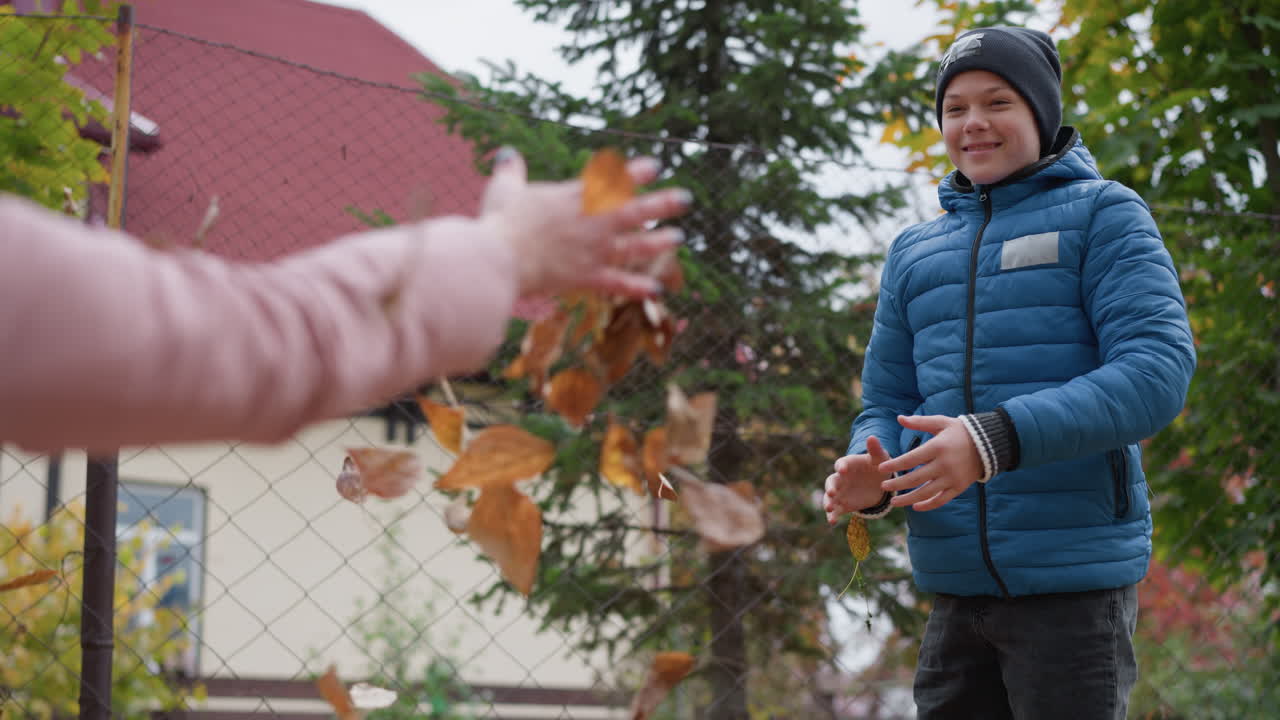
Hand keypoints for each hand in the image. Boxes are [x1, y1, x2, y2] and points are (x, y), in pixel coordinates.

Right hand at [479, 148, 690, 297]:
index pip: (612, 180)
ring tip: (679, 238)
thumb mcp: (504, 189)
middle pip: (635, 210)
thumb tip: (507, 154)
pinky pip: (618, 282)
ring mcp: (593, 250)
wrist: (500, 258)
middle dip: (663, 203)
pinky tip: (656, 289)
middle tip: (686, 199)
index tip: (656, 167)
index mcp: (574, 197)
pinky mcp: (587, 277)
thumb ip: (511, 171)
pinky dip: (637, 286)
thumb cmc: (500, 221)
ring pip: (634, 245)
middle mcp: (592, 222)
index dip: (636, 173)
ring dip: (659, 242)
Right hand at [823, 436, 893, 523]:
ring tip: (829, 509)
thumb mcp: (881, 459)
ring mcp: (840, 492)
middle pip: (831, 481)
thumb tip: (872, 436)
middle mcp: (841, 478)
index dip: (841, 467)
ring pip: (829, 497)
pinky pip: (835, 510)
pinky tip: (832, 522)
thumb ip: (875, 450)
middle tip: (833, 492)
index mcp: (848, 464)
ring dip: (828, 502)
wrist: (879, 484)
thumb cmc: (879, 467)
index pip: (841, 464)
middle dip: (831, 487)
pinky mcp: (843, 505)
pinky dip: (832, 516)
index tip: (843, 470)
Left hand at [878, 415, 981, 511]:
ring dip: (908, 499)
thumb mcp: (941, 422)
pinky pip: (942, 499)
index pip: (911, 459)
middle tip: (883, 486)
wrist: (989, 444)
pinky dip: (929, 505)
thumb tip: (899, 418)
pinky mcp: (959, 487)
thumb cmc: (960, 431)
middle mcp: (945, 464)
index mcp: (938, 447)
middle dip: (897, 484)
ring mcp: (952, 478)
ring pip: (926, 493)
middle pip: (916, 478)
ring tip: (893, 502)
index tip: (880, 469)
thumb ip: (920, 422)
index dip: (895, 464)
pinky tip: (916, 506)